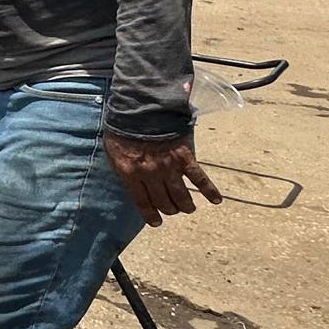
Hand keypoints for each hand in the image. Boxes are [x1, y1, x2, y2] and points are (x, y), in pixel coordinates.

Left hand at [103, 133, 223, 226]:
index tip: (156, 222)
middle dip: (169, 210)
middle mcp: (150, 174)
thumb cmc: (124, 127)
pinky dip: (209, 190)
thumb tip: (129, 182)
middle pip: (163, 201)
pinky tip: (216, 200)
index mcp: (131, 173)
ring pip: (181, 195)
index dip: (150, 215)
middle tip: (172, 210)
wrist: (141, 106)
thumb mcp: (113, 150)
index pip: (142, 202)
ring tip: (188, 208)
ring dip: (185, 206)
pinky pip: (199, 178)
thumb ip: (122, 168)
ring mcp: (169, 167)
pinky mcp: (184, 157)